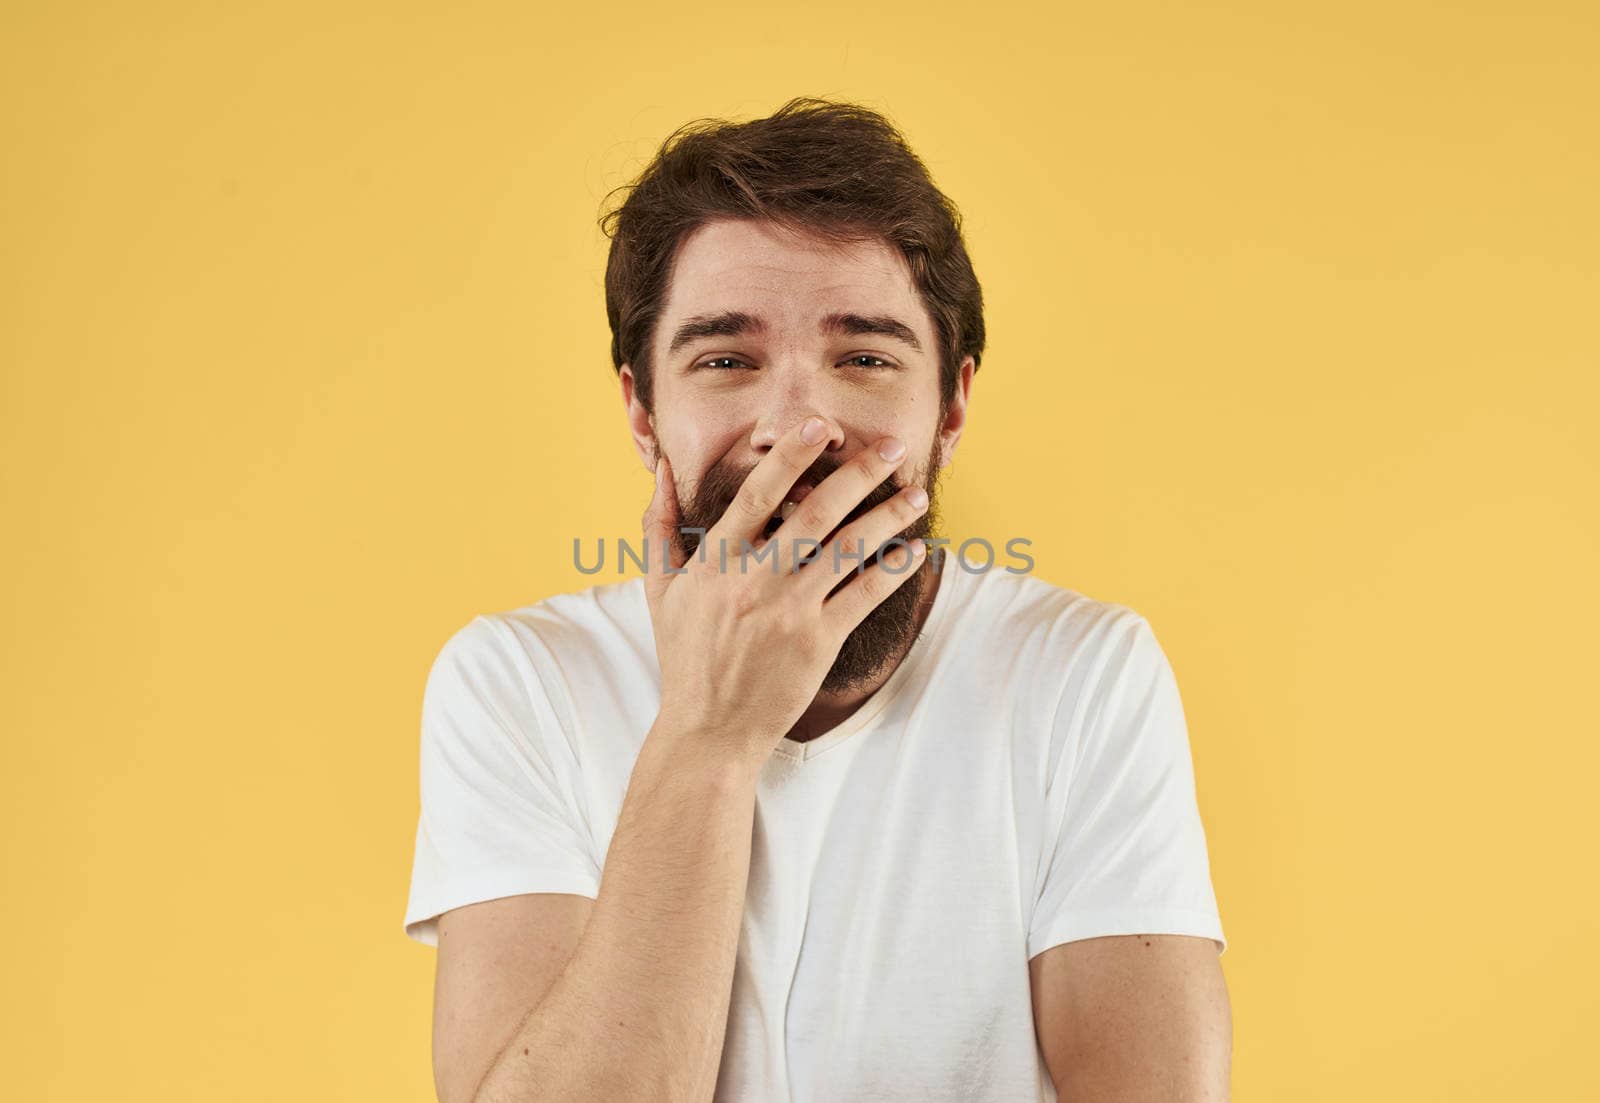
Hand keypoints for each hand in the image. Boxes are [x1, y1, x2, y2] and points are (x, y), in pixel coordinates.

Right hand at [641, 415, 929, 765]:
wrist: (708, 728)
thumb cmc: (685, 655)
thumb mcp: (660, 590)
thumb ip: (659, 527)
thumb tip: (659, 470)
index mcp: (716, 562)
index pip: (757, 495)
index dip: (791, 457)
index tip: (820, 427)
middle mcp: (754, 580)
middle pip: (814, 513)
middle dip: (858, 474)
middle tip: (891, 446)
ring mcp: (789, 611)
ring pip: (847, 550)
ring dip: (887, 517)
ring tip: (915, 494)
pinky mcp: (818, 642)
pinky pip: (863, 596)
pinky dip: (891, 571)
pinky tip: (913, 551)